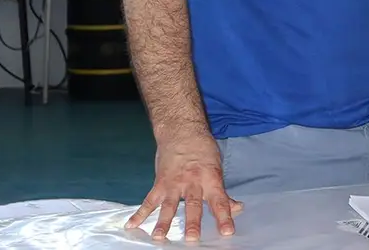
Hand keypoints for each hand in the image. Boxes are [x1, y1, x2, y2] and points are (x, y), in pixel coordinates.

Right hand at [124, 133, 243, 240]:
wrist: (181, 130)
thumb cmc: (202, 149)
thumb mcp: (217, 167)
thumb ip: (223, 192)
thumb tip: (236, 208)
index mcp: (210, 178)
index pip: (219, 200)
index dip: (224, 216)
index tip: (227, 231)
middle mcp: (192, 182)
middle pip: (193, 204)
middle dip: (192, 222)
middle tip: (192, 238)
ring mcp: (174, 183)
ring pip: (169, 205)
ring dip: (164, 222)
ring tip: (159, 238)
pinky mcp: (160, 183)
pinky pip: (149, 200)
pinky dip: (140, 213)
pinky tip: (132, 225)